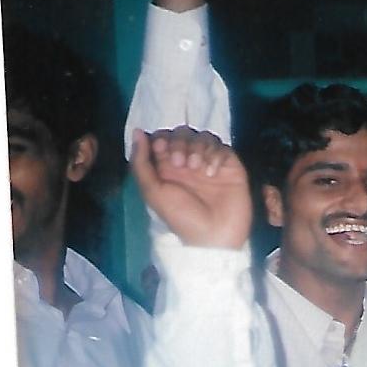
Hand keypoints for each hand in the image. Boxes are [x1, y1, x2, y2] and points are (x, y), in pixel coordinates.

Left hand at [130, 127, 250, 249]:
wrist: (214, 235)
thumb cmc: (181, 217)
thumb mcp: (153, 192)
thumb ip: (141, 163)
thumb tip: (137, 131)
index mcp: (167, 168)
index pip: (162, 138)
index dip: (162, 138)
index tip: (162, 150)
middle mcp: (188, 162)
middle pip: (183, 133)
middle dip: (180, 142)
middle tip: (182, 164)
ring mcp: (209, 163)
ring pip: (203, 136)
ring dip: (198, 147)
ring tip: (197, 168)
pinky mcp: (229, 166)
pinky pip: (222, 147)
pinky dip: (215, 155)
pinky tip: (213, 173)